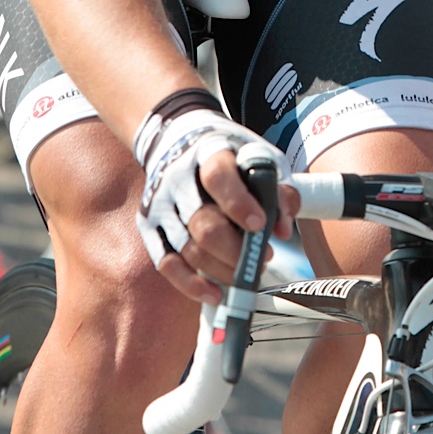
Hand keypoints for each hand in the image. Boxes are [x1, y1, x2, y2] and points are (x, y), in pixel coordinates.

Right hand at [134, 90, 297, 302]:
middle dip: (237, 249)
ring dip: (223, 269)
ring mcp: (160, 204)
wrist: (177, 139)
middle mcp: (177, 178)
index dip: (238, 203)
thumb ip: (278, 191)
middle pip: (203, 223)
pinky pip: (167, 263)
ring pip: (189, 248)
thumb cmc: (229, 156)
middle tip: (265, 257)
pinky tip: (215, 294)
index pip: (218, 177)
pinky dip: (191, 284)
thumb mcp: (259, 157)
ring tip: (248, 273)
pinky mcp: (150, 226)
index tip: (260, 225)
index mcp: (208, 152)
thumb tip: (282, 230)